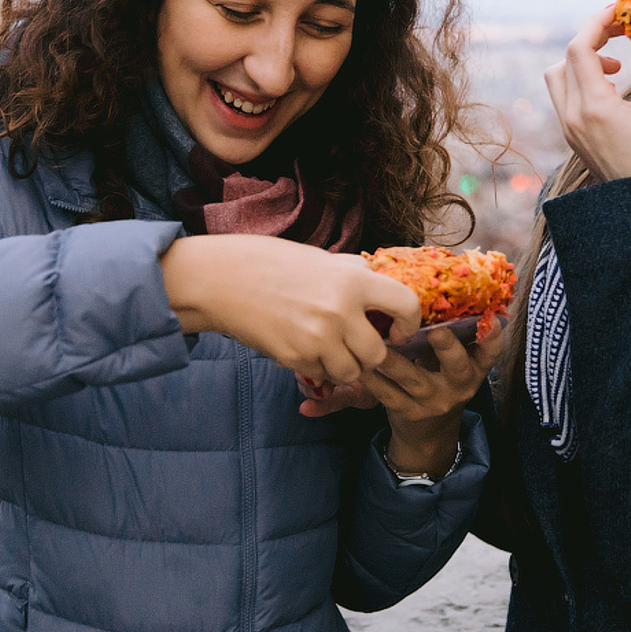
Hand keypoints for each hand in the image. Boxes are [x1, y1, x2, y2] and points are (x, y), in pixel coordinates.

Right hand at [161, 235, 421, 385]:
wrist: (221, 280)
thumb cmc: (269, 262)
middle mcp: (340, 312)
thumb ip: (353, 273)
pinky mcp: (295, 358)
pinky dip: (315, 366)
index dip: (409, 323)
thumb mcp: (319, 258)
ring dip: (344, 365)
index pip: (406, 306)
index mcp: (352, 280)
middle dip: (370, 353)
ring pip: (351, 371)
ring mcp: (317, 339)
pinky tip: (299, 345)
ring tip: (326, 346)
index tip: (398, 329)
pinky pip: (320, 374)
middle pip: (378, 353)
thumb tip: (379, 282)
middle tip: (355, 343)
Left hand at [369, 325, 506, 476]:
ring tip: (379, 345)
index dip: (494, 338)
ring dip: (395, 362)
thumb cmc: (441, 380)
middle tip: (437, 332)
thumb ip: (452, 336)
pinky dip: (372, 378)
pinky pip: (387, 394)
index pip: (490, 353)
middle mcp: (458, 385)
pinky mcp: (408, 411)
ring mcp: (433, 400)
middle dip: (448, 348)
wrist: (429, 433)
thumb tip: (437, 288)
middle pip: (457, 366)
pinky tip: (359, 364)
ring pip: (414, 379)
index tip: (494, 321)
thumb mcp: (455, 364)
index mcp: (474, 369)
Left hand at [543, 3, 630, 182]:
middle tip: (622, 30)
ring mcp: (567, 126)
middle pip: (566, 57)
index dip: (597, 22)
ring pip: (558, 76)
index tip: (619, 9)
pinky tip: (610, 86)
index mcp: (593, 106)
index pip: (579, 47)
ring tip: (615, 65)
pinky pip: (564, 95)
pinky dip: (580, 79)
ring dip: (582, 60)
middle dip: (593, 37)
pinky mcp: (570, 135)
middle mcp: (571, 115)